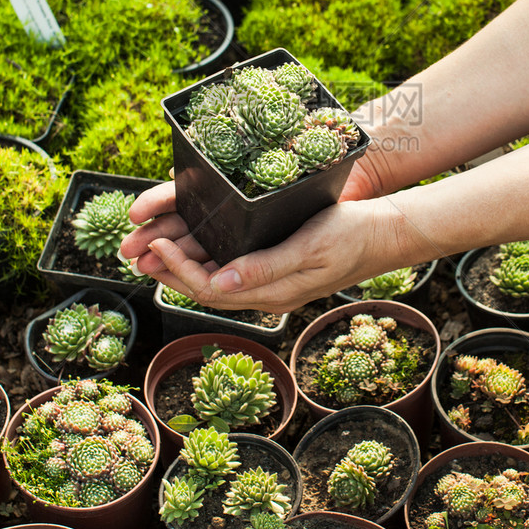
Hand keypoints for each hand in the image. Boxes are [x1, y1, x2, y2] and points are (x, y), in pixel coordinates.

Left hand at [125, 195, 399, 313]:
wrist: (388, 233)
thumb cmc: (353, 235)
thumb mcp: (308, 248)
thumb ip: (264, 267)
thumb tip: (219, 282)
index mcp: (273, 293)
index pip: (209, 291)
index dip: (177, 270)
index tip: (156, 243)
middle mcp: (268, 294)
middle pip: (206, 291)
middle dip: (169, 272)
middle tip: (140, 248)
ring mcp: (273, 284)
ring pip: (216, 282)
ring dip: (184, 266)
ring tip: (156, 244)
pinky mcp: (278, 269)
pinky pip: (232, 270)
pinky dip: (207, 258)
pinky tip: (196, 241)